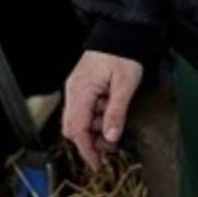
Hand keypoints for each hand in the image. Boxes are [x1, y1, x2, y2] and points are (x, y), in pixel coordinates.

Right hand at [61, 50, 143, 170]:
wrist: (118, 33)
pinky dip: (93, 118)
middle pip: (72, 127)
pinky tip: (108, 113)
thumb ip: (116, 112)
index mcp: (80, 91)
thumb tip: (110, 137)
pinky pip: (82, 109)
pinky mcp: (80, 86)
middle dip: (89, 141)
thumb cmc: (122, 55)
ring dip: (93, 129)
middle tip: (110, 146)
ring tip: (113, 127)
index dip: (87, 149)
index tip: (97, 163)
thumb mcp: (124, 85)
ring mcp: (75, 88)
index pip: (77, 129)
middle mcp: (73, 91)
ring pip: (77, 120)